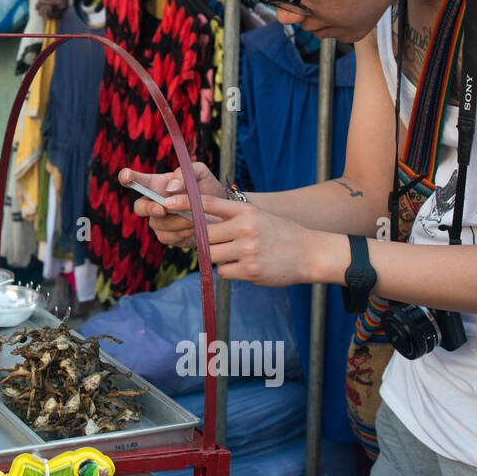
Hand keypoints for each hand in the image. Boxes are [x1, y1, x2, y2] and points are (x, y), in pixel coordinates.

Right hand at [120, 163, 225, 247]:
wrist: (222, 212)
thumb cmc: (207, 189)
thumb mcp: (200, 173)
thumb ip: (184, 173)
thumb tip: (170, 187)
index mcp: (156, 184)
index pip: (136, 180)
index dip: (127, 178)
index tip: (126, 177)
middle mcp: (153, 203)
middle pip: (139, 207)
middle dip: (149, 209)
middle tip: (163, 209)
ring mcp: (158, 221)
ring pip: (157, 223)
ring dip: (176, 221)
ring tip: (195, 217)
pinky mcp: (167, 236)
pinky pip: (167, 236)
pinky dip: (181, 232)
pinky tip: (195, 227)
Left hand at [196, 194, 332, 285]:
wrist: (312, 253)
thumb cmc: (282, 233)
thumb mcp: (258, 216)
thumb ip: (232, 218)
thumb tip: (200, 224)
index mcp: (246, 211)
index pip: (208, 204)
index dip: (184, 203)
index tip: (165, 203)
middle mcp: (245, 228)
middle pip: (205, 235)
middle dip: (208, 241)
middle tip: (224, 243)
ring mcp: (247, 250)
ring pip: (212, 255)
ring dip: (220, 257)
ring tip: (240, 255)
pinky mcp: (250, 271)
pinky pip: (223, 272)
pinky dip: (230, 271)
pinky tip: (248, 267)